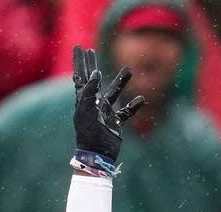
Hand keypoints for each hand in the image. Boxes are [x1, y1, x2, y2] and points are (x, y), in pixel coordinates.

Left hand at [72, 45, 143, 161]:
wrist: (97, 154)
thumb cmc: (89, 132)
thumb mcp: (86, 110)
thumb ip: (90, 91)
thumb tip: (96, 73)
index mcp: (84, 100)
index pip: (81, 77)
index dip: (80, 63)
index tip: (80, 48)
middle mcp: (94, 103)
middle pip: (94, 80)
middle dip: (92, 66)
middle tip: (92, 51)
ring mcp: (105, 112)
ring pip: (114, 92)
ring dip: (121, 81)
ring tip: (129, 69)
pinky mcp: (115, 122)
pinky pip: (126, 111)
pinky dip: (133, 106)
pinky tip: (140, 99)